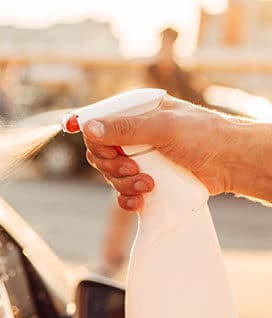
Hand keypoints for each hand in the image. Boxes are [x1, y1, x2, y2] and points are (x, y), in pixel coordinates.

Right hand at [83, 96, 234, 210]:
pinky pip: (121, 193)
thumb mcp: (163, 128)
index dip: (95, 140)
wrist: (232, 164)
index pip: (97, 124)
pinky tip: (140, 201)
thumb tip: (88, 127)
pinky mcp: (145, 180)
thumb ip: (125, 128)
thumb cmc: (204, 136)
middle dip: (112, 166)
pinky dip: (126, 199)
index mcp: (135, 113)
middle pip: (99, 153)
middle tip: (134, 169)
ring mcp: (139, 158)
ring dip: (124, 184)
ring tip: (149, 185)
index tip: (104, 151)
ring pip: (109, 175)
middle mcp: (133, 135)